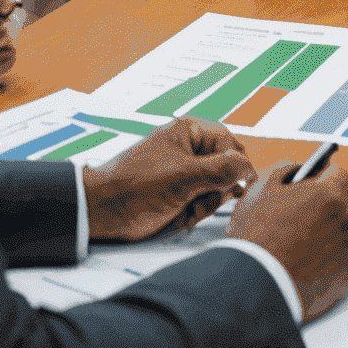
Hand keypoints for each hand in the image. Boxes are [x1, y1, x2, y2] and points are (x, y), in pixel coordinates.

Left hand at [83, 116, 252, 241]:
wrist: (99, 212)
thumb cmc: (134, 187)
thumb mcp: (184, 177)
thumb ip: (221, 170)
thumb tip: (248, 169)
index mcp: (189, 131)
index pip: (230, 144)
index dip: (238, 166)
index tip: (240, 188)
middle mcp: (187, 148)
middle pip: (224, 168)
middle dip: (215, 190)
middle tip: (201, 201)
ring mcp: (181, 171)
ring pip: (213, 188)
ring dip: (203, 205)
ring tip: (185, 211)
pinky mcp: (175, 192)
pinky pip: (197, 202)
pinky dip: (191, 213)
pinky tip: (176, 216)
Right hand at [229, 160, 347, 320]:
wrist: (255, 287)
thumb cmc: (256, 239)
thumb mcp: (262, 188)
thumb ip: (286, 169)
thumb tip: (299, 169)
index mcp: (329, 193)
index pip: (341, 173)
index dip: (325, 176)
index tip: (317, 182)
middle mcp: (346, 219)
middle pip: (345, 202)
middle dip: (328, 205)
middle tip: (302, 216)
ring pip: (345, 231)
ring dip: (330, 232)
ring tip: (301, 243)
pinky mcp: (347, 274)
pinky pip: (344, 258)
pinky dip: (331, 258)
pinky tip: (308, 262)